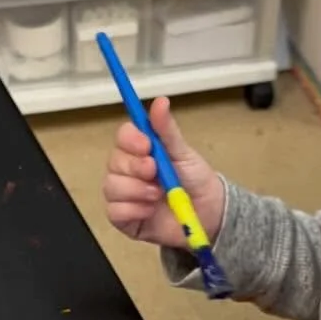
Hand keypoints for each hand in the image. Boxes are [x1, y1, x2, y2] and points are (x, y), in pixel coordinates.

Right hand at [101, 97, 224, 250]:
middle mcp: (128, 171)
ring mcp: (124, 195)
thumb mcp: (183, 153)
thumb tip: (161, 100)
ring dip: (135, 190)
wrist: (208, 213)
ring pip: (111, 186)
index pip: (122, 137)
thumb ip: (167, 130)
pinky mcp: (125, 219)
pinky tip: (150, 212)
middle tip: (155, 173)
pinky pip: (114, 212)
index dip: (130, 140)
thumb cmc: (195, 180)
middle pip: (113, 162)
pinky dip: (133, 210)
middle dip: (135, 168)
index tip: (146, 146)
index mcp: (140, 151)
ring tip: (158, 196)